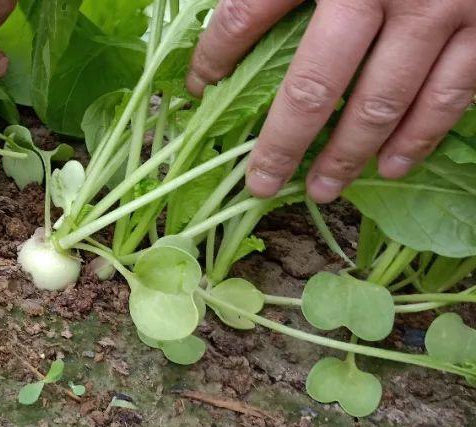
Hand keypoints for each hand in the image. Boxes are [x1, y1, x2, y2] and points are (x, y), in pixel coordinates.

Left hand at [187, 0, 475, 202]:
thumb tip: (227, 24)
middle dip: (282, 144)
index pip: (247, 16)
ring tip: (322, 189)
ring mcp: (443, 9)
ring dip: (347, 156)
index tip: (197, 88)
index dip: (214, 58)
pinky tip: (393, 165)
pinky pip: (453, 94)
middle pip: (313, 87)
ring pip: (382, 104)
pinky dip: (419, 136)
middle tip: (261, 183)